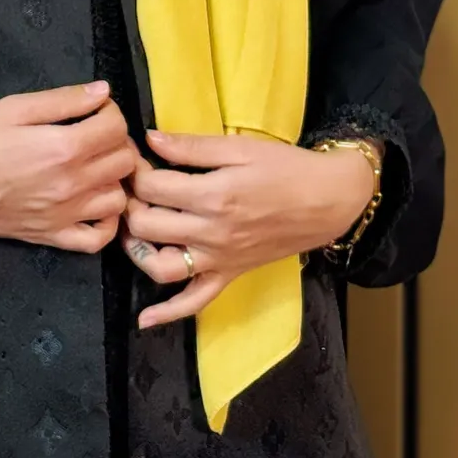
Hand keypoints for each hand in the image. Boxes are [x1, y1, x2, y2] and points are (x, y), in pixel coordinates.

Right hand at [0, 81, 142, 252]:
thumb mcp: (14, 107)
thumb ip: (63, 99)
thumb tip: (103, 92)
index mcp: (64, 148)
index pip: (116, 127)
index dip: (110, 110)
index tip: (93, 107)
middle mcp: (72, 185)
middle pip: (125, 161)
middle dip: (116, 140)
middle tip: (94, 131)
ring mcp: (63, 216)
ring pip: (118, 199)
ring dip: (114, 178)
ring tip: (95, 164)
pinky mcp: (51, 237)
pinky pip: (97, 239)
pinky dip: (105, 222)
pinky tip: (93, 202)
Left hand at [123, 130, 373, 328]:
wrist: (327, 200)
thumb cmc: (284, 167)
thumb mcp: (239, 147)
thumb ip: (192, 146)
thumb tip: (150, 139)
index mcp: (213, 195)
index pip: (152, 187)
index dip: (135, 170)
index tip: (134, 158)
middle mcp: (212, 233)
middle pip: (147, 225)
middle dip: (130, 203)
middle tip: (129, 187)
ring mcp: (219, 260)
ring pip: (161, 267)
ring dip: (137, 251)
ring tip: (130, 229)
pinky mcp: (229, 276)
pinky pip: (195, 302)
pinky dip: (168, 313)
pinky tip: (145, 319)